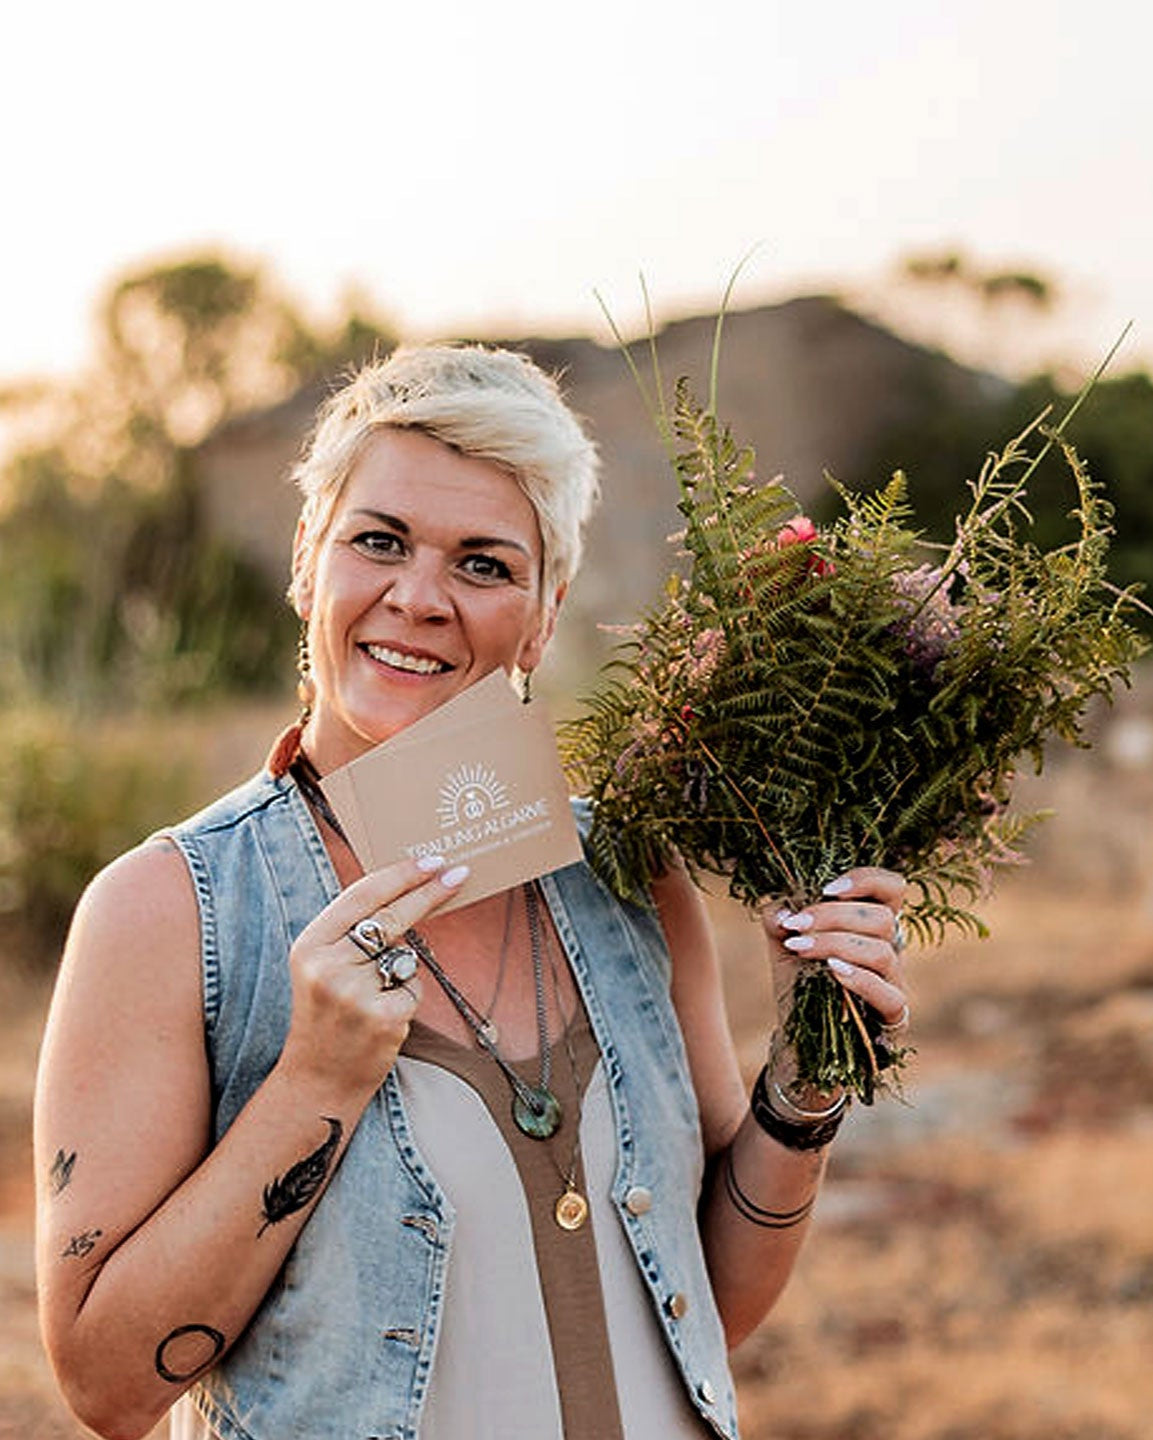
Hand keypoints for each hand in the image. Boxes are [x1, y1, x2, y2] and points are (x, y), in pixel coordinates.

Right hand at [280, 855, 467, 1096]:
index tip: (431, 861)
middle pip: (392, 917)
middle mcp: (328, 966)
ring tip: (371, 998)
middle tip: (458, 874)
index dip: (399, 875)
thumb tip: (405, 891)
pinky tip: (382, 1018)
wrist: (317, 1080)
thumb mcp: (322, 966)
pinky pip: (414, 990)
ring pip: (406, 957)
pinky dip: (406, 999)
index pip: (361, 896)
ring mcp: (356, 993)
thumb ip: (352, 932)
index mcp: (310, 945)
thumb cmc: (326, 1015)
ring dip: (401, 971)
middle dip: (429, 893)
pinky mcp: (383, 1017)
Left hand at [762, 866, 908, 1032]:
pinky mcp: (893, 1015)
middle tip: (796, 924)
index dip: (866, 880)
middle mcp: (890, 946)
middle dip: (833, 916)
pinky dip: (860, 979)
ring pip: (882, 952)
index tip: (826, 887)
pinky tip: (832, 971)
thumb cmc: (800, 980)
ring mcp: (895, 981)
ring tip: (799, 947)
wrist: (799, 1034)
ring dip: (835, 944)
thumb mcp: (783, 942)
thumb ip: (779, 918)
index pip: (891, 887)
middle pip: (882, 918)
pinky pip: (889, 995)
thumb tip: (783, 911)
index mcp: (871, 922)